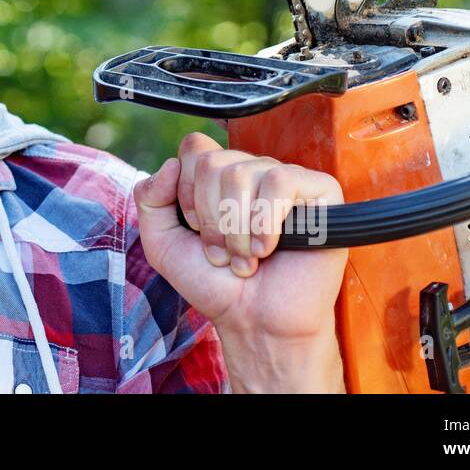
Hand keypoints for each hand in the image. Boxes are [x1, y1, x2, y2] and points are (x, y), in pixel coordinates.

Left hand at [134, 131, 348, 390]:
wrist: (254, 322)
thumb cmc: (215, 284)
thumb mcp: (163, 244)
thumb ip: (150, 200)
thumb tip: (171, 163)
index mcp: (220, 176)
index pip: (195, 147)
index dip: (188, 191)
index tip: (196, 229)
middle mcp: (252, 171)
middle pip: (214, 163)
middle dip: (211, 219)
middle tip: (223, 253)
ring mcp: (285, 179)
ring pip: (243, 173)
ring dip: (236, 229)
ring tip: (246, 259)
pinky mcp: (319, 192)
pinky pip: (281, 181)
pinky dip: (265, 221)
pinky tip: (267, 248)